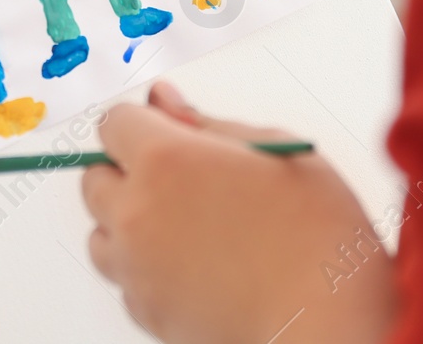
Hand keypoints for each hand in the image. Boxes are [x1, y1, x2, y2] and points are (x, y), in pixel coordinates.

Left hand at [82, 82, 395, 343]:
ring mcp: (136, 267)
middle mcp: (137, 212)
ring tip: (187, 227)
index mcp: (165, 160)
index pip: (113, 123)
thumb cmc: (316, 237)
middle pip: (94, 178)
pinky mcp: (147, 312)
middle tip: (180, 179)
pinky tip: (194, 265)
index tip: (163, 131)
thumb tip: (164, 101)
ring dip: (128, 223)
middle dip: (126, 171)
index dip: (139, 123)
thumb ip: (208, 124)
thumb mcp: (277, 151)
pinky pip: (125, 280)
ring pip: (101, 234)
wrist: (328, 326)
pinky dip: (145, 269)